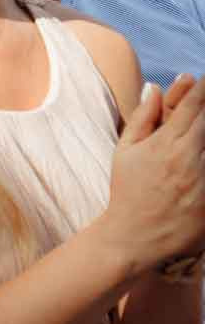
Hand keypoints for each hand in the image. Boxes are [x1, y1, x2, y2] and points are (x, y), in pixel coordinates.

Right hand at [103, 75, 204, 268]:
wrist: (132, 236)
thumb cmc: (127, 191)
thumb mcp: (125, 151)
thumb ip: (143, 117)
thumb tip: (154, 87)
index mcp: (164, 143)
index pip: (192, 105)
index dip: (203, 89)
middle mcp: (186, 157)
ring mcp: (201, 178)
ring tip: (199, 144)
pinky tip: (203, 158)